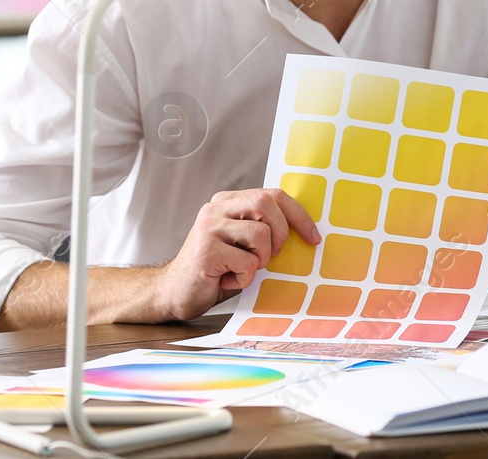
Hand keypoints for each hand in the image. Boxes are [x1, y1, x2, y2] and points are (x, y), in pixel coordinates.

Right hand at [153, 188, 319, 320]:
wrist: (174, 293)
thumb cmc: (215, 271)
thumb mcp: (242, 244)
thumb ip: (262, 229)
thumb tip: (303, 231)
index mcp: (228, 202)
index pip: (273, 194)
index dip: (298, 215)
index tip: (313, 237)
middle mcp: (216, 208)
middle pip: (267, 204)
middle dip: (280, 234)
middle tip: (270, 257)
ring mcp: (210, 227)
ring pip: (261, 234)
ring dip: (260, 260)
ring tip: (242, 269)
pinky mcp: (207, 250)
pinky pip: (247, 262)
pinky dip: (245, 278)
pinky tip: (228, 280)